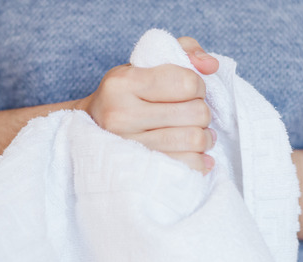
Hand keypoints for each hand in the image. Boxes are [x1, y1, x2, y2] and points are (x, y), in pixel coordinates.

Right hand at [76, 37, 219, 173]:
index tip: (189, 90)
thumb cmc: (127, 93)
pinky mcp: (139, 169)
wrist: (92, 129)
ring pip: (194, 140)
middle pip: (196, 113)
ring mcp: (129, 146)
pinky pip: (188, 166)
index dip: (198, 85)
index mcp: (123, 83)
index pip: (186, 82)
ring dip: (205, 137)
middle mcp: (121, 115)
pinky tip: (194, 153)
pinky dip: (200, 160)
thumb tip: (210, 65)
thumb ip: (184, 50)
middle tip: (192, 113)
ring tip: (197, 133)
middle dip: (202, 112)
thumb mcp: (147, 63)